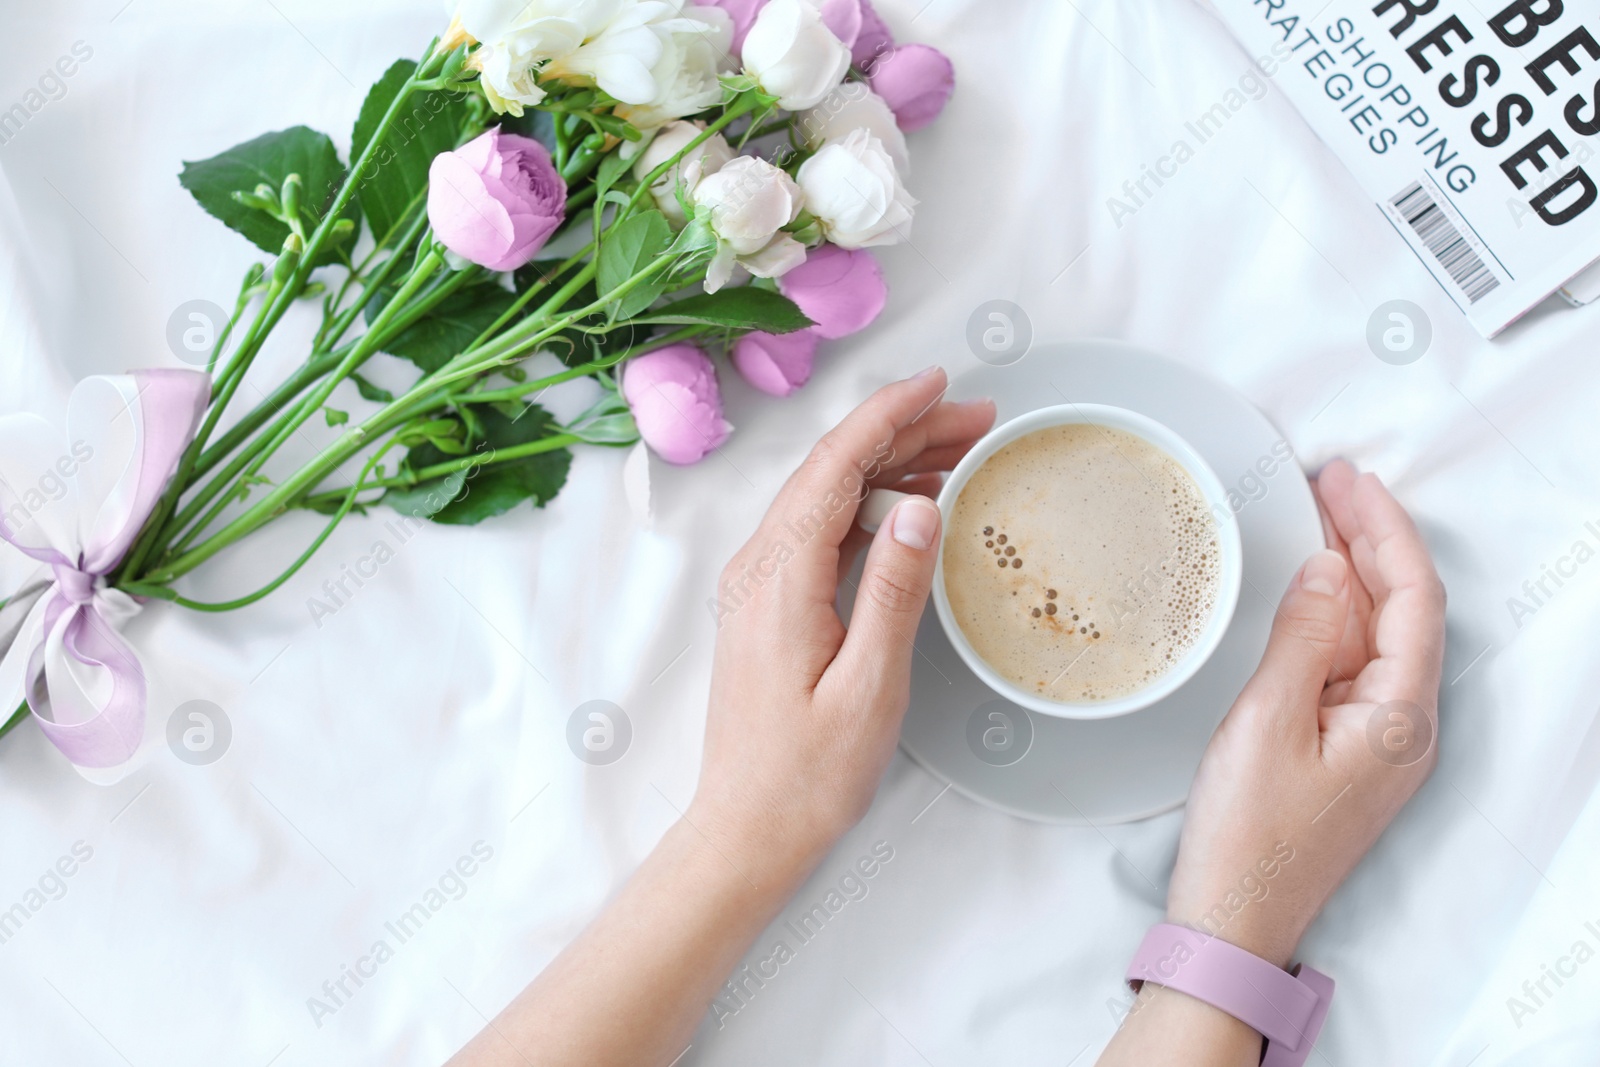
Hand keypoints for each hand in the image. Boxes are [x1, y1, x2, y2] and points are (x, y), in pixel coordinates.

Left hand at [689, 367, 995, 879]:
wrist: (746, 830)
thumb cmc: (807, 774)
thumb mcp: (869, 684)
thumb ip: (893, 588)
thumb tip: (920, 506)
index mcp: (778, 576)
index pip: (835, 465)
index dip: (888, 414)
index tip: (940, 382)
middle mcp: (759, 567)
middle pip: (832, 471)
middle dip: (903, 433)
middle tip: (977, 420)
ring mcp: (760, 584)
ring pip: (828, 497)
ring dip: (889, 467)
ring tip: (960, 454)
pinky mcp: (770, 605)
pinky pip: (822, 532)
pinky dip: (870, 507)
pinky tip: (912, 509)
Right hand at [1165, 459, 1446, 966]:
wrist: (1234, 918)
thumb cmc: (1248, 838)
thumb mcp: (1266, 722)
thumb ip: (1303, 639)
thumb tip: (1325, 571)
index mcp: (1399, 719)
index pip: (1412, 599)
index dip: (1383, 530)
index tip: (1348, 481)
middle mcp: (1402, 726)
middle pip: (1402, 610)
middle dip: (1371, 539)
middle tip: (1330, 481)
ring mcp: (1375, 738)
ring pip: (1376, 634)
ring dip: (1350, 573)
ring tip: (1316, 514)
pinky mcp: (1345, 747)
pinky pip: (1349, 663)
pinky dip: (1331, 616)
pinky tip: (1307, 590)